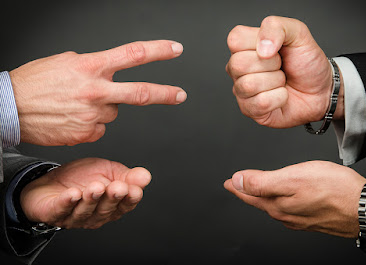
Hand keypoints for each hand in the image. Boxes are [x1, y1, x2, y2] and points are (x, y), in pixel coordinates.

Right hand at [10, 40, 186, 145]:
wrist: (12, 107)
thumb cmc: (37, 82)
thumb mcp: (67, 61)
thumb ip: (94, 67)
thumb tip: (110, 76)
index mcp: (92, 66)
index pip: (134, 54)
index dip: (158, 51)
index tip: (175, 50)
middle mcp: (96, 90)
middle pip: (140, 92)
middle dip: (165, 94)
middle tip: (181, 95)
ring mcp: (93, 114)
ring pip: (113, 111)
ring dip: (103, 107)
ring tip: (77, 104)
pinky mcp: (87, 133)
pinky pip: (100, 127)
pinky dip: (91, 123)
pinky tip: (73, 118)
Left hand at [20, 158, 150, 228]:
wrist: (50, 181)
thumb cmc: (81, 178)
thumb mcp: (108, 171)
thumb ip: (127, 175)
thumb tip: (145, 176)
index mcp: (112, 205)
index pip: (125, 205)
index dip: (130, 199)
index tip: (134, 190)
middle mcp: (95, 215)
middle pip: (106, 210)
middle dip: (112, 198)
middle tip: (117, 187)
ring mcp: (75, 217)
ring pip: (85, 211)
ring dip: (91, 199)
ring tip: (95, 187)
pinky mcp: (55, 214)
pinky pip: (62, 210)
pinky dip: (67, 202)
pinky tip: (73, 194)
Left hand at [224, 161, 365, 237]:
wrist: (364, 208)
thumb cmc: (333, 190)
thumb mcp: (292, 178)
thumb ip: (261, 181)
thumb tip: (236, 181)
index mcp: (277, 204)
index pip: (249, 195)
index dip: (237, 187)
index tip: (227, 183)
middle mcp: (286, 214)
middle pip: (260, 202)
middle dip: (247, 193)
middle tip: (237, 186)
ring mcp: (300, 218)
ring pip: (274, 206)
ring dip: (262, 198)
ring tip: (256, 192)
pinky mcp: (313, 218)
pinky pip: (289, 209)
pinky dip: (280, 202)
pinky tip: (283, 200)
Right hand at [226, 16, 343, 127]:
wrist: (321, 89)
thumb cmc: (306, 62)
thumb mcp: (298, 33)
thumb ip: (277, 27)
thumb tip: (262, 49)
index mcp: (244, 47)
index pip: (235, 39)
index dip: (260, 42)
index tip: (275, 48)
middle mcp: (238, 69)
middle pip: (238, 64)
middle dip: (271, 64)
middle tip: (281, 66)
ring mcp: (241, 90)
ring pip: (249, 85)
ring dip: (276, 82)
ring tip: (282, 81)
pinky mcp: (250, 110)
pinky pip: (260, 103)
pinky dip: (279, 98)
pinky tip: (282, 95)